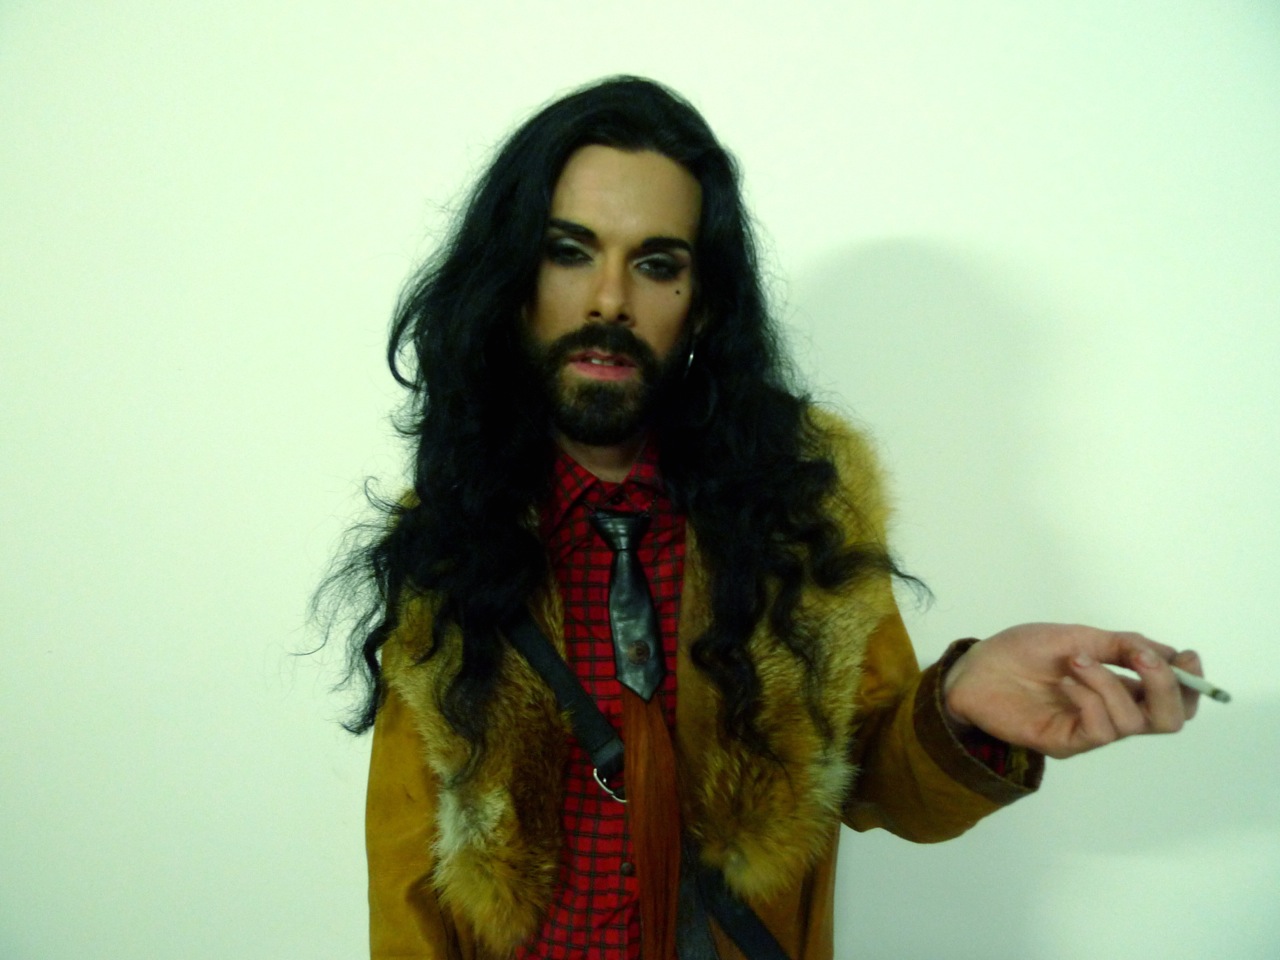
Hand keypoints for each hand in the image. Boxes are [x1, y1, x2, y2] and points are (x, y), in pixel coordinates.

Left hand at [942, 623, 1201, 758]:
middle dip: (1166, 687)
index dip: (1189, 679)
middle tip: (1142, 659)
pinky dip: (1091, 697)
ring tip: (1077, 661)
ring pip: (1134, 723)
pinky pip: (1100, 730)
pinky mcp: (1065, 742)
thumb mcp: (1074, 637)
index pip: (1172, 697)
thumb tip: (1166, 652)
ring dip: (1110, 682)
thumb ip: (1119, 645)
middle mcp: (1109, 711)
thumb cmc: (1018, 652)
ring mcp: (1088, 729)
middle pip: (1169, 719)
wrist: (972, 668)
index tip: (1186, 656)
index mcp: (1118, 686)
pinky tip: (1067, 679)